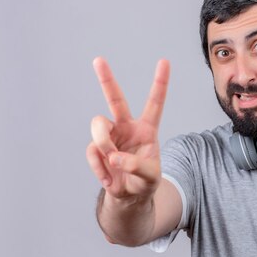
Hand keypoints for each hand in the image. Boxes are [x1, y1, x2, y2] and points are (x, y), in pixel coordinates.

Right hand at [86, 57, 169, 202]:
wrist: (128, 196)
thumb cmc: (144, 181)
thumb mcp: (150, 177)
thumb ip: (137, 167)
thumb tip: (114, 157)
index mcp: (147, 129)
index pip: (155, 103)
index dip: (160, 83)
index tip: (164, 61)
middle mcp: (126, 127)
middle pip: (115, 99)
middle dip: (106, 79)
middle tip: (98, 60)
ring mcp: (110, 136)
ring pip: (98, 126)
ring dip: (104, 144)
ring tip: (114, 163)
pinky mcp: (96, 148)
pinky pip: (92, 151)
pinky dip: (99, 167)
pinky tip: (109, 179)